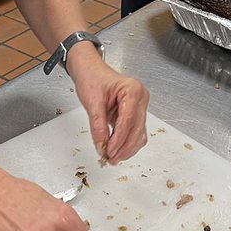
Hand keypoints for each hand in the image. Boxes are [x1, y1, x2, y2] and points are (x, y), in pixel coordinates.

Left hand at [68, 46, 149, 164]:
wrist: (90, 71)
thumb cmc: (92, 78)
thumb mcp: (92, 101)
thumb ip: (98, 125)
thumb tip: (102, 145)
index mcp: (133, 90)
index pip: (128, 120)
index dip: (119, 139)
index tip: (109, 151)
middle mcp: (141, 98)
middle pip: (137, 129)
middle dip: (124, 147)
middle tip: (110, 158)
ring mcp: (140, 106)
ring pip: (139, 134)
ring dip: (127, 148)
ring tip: (112, 158)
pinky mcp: (135, 114)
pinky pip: (135, 133)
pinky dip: (127, 143)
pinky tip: (117, 150)